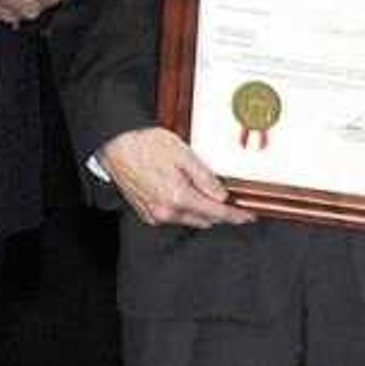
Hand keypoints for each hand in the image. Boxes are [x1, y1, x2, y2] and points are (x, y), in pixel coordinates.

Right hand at [100, 126, 253, 229]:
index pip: (217, 214)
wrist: (116, 145)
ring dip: (201, 211)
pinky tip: (183, 193)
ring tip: (204, 191)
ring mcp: (155, 215)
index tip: (248, 216)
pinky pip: (173, 217)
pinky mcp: (146, 213)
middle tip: (229, 200)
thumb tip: (223, 196)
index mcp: (179, 198)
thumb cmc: (147, 145)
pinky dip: (184, 209)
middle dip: (219, 212)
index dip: (236, 216)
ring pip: (189, 220)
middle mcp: (166, 212)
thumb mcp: (184, 155)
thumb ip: (206, 179)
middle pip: (204, 220)